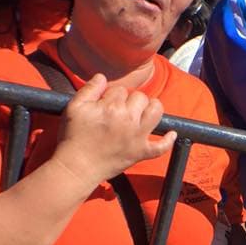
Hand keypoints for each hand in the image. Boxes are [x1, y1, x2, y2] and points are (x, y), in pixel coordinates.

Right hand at [54, 74, 175, 187]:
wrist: (77, 167)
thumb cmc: (73, 137)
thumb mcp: (74, 107)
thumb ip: (89, 89)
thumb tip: (102, 77)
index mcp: (112, 107)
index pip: (120, 89)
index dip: (111, 95)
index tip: (103, 105)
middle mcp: (129, 120)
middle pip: (140, 97)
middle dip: (131, 100)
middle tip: (119, 110)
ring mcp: (138, 137)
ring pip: (156, 112)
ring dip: (152, 108)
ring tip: (142, 112)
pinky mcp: (141, 153)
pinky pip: (161, 147)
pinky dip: (168, 140)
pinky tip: (172, 133)